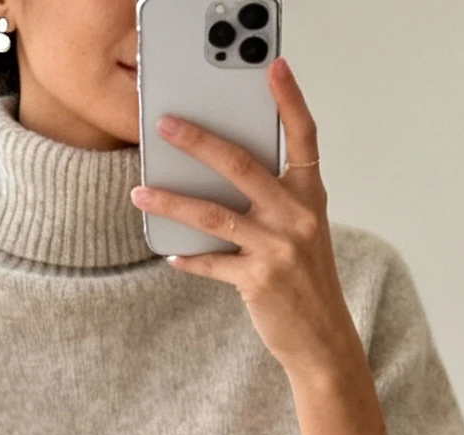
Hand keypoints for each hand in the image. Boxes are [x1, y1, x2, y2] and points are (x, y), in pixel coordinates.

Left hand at [131, 59, 364, 385]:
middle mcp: (296, 216)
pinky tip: (170, 252)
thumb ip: (273, 201)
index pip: (303, 137)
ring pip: (214, 213)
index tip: (273, 67)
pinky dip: (188, 257)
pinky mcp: (258, 280)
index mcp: (309, 196)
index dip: (289, 99)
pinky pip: (211, 262)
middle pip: (241, 165)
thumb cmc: (307, 281)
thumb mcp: (301, 232)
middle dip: (199, 141)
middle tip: (166, 125)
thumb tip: (217, 179)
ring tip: (141, 191)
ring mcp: (277, 248)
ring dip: (172, 200)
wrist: (323, 339)